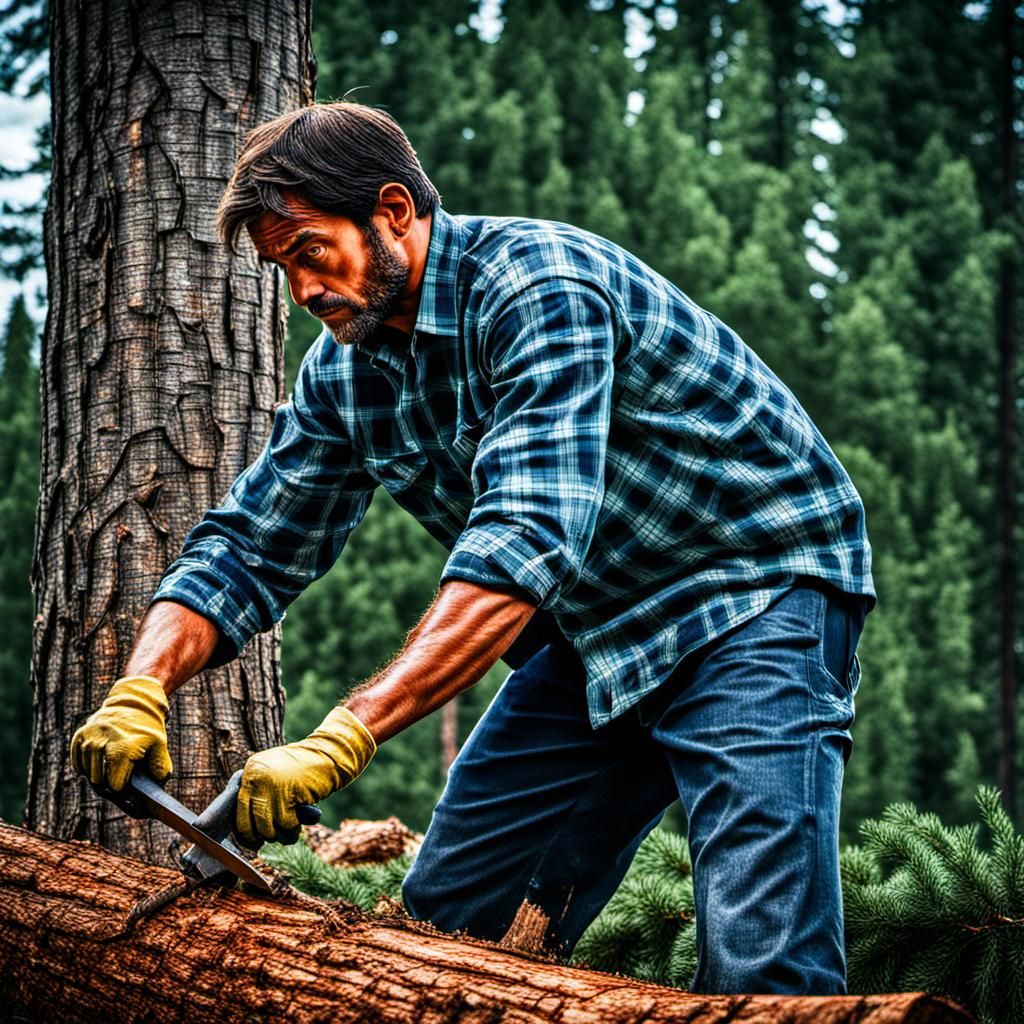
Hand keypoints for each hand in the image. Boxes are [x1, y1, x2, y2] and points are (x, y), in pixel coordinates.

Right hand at [70, 675, 170, 791]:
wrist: (134, 701)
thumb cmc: (148, 726)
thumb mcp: (160, 745)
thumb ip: (160, 767)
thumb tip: (157, 786)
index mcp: (121, 749)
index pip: (114, 786)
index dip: (124, 791)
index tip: (131, 792)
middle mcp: (100, 744)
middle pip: (99, 783)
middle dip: (111, 785)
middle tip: (122, 781)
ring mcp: (88, 739)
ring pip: (88, 774)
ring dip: (99, 776)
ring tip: (113, 770)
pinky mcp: (79, 736)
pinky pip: (78, 764)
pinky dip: (87, 768)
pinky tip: (100, 764)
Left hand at [236, 705, 375, 844]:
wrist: (331, 754)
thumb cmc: (305, 769)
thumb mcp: (276, 774)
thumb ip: (261, 792)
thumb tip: (248, 830)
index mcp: (251, 770)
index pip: (238, 810)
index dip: (247, 831)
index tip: (255, 841)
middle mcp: (256, 776)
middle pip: (250, 823)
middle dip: (264, 835)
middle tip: (277, 836)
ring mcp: (270, 783)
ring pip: (268, 827)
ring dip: (281, 834)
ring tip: (292, 829)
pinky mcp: (287, 791)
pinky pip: (286, 822)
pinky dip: (294, 827)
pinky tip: (301, 820)